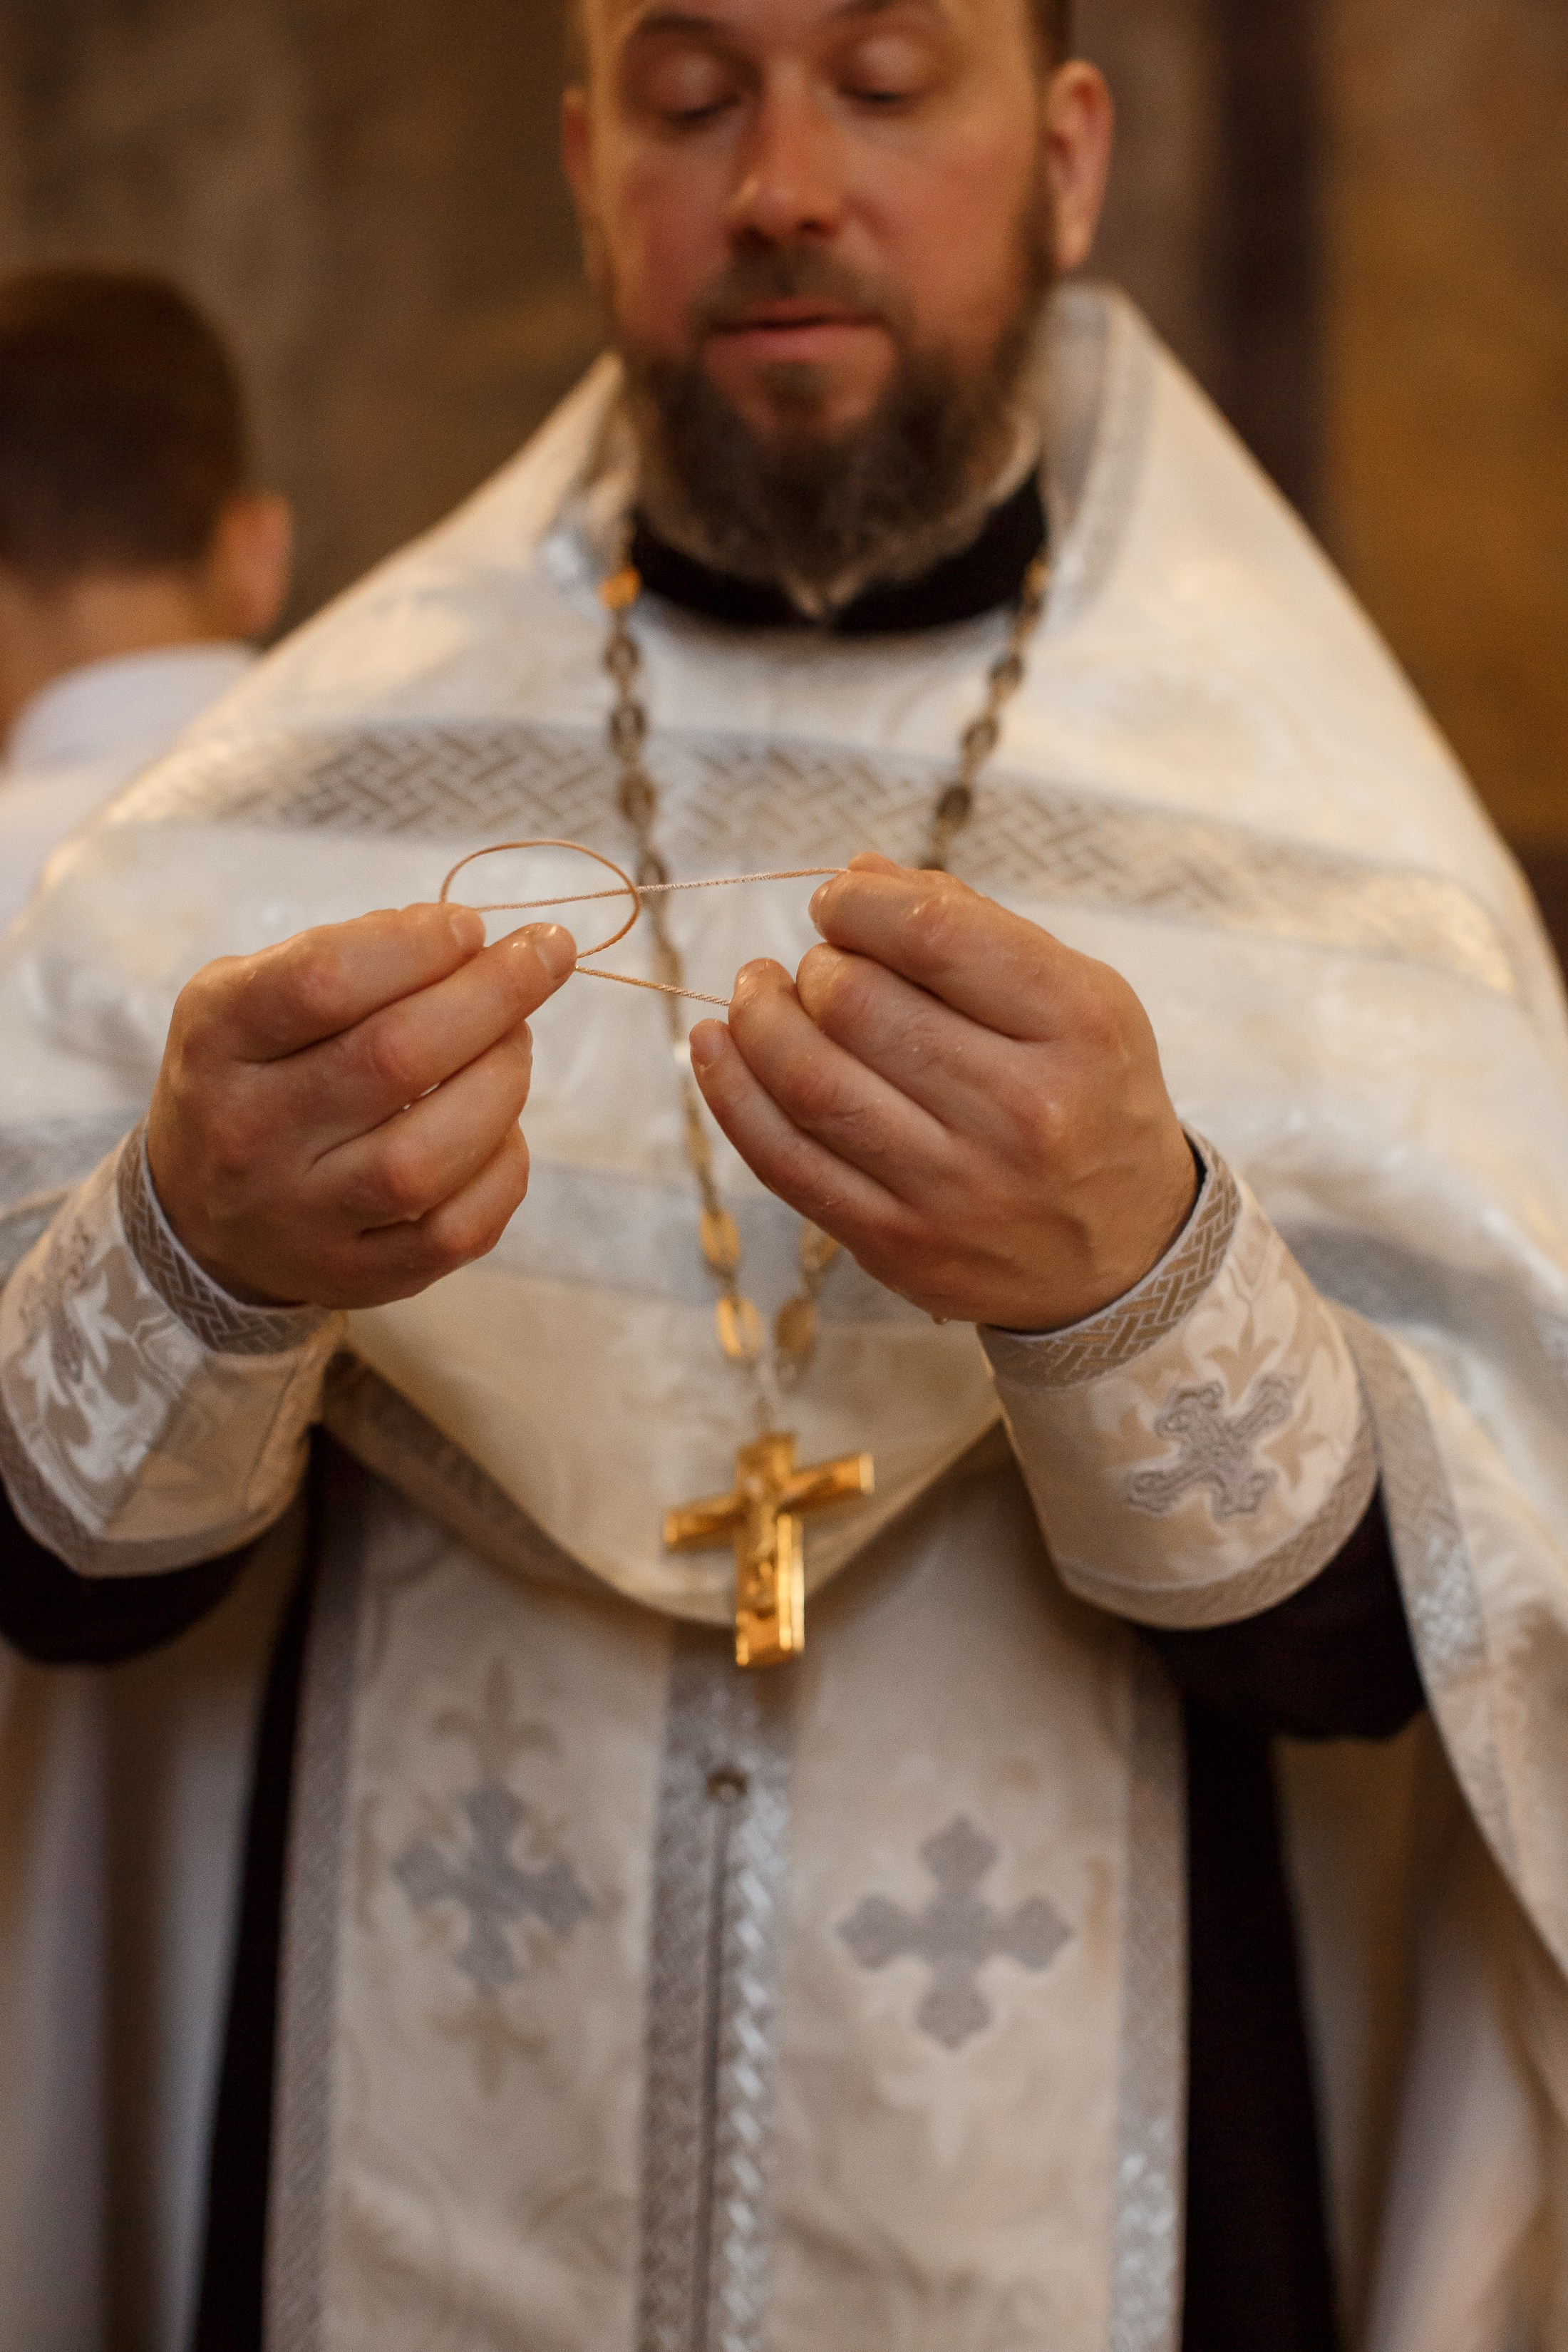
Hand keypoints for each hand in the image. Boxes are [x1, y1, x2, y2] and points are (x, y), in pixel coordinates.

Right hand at [146, 905, 574, 1308]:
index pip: (322, 981)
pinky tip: (503, 1128)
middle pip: (394, 1059)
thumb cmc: (253, 1075)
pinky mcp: (357, 1275)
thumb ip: (345, 955)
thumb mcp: (250, 993)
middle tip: (544, 956)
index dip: (418, 945)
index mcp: (219, 1041)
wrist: (197, 1215)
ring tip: (516, 1041)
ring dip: (502, 1081)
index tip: (471, 926)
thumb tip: (466, 939)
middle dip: (494, 994)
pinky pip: (457, 1230)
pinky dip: (504, 1168)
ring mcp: (303, 1217)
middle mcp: (250, 1134)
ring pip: (427, 1156)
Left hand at [688, 855, 1196, 1330]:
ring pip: (811, 1082)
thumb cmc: (1091, 1101)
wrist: (1124, 1260)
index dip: (858, 904)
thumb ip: (973, 930)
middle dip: (814, 965)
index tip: (838, 902)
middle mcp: (1024, 1112)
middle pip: (858, 1005)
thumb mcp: (1077, 1000)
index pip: (935, 936)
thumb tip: (857, 873)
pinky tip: (713, 1045)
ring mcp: (955, 1188)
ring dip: (760, 1019)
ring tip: (757, 992)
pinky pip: (785, 1160)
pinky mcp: (897, 1244)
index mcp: (1079, 1028)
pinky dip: (731, 1093)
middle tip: (816, 963)